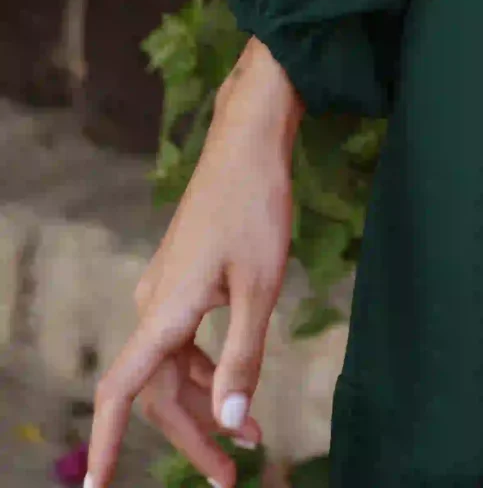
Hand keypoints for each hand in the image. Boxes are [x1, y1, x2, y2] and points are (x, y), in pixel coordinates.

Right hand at [83, 57, 298, 487]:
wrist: (248, 143)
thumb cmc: (256, 207)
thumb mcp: (260, 287)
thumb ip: (243, 357)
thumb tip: (229, 423)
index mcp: (164, 311)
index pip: (122, 390)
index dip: (108, 442)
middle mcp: (154, 306)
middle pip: (157, 392)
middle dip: (191, 437)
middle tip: (230, 477)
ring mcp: (166, 292)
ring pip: (173, 369)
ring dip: (206, 405)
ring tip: (252, 438)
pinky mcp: (182, 281)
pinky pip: (183, 343)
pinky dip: (209, 371)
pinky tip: (238, 387)